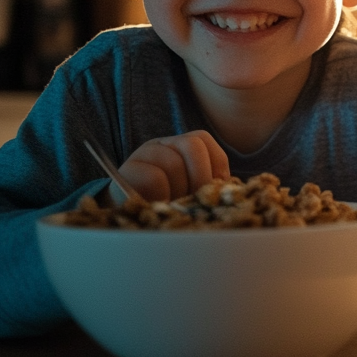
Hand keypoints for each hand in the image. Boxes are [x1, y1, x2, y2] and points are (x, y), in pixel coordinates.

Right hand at [106, 131, 229, 204]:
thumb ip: (208, 186)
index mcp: (179, 146)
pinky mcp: (128, 170)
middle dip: (201, 177)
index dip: (215, 165)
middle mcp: (161, 144)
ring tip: (176, 205)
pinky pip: (155, 179)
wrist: (126, 217)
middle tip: (198, 199)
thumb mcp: (191, 192)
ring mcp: (143, 155)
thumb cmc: (166, 205)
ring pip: (174, 163)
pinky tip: (161, 205)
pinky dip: (164, 196)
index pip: (203, 139)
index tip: (215, 189)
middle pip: (192, 145)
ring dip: (180, 191)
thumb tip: (231, 189)